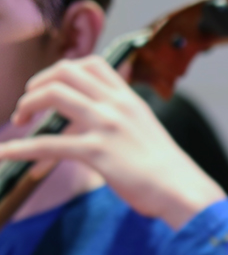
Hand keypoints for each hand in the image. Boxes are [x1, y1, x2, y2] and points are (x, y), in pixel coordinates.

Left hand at [3, 56, 223, 228]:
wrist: (182, 190)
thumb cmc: (167, 169)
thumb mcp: (146, 131)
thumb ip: (122, 120)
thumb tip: (96, 125)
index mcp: (129, 99)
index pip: (91, 64)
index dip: (62, 70)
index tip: (50, 87)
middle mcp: (116, 105)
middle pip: (65, 72)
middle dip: (38, 84)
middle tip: (28, 106)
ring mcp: (106, 125)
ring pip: (53, 95)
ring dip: (26, 105)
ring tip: (17, 121)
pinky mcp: (97, 151)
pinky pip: (48, 143)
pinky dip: (20, 148)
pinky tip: (5, 154)